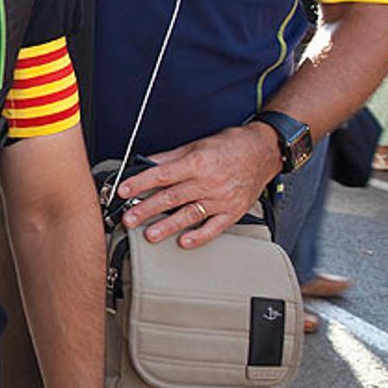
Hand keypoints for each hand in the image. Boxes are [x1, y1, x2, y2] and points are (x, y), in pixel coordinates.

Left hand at [116, 123, 280, 248]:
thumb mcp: (197, 145)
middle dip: (147, 209)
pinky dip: (199, 236)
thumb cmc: (231, 146)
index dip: (141, 183)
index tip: (124, 190)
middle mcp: (209, 182)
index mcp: (198, 163)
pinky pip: (215, 227)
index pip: (163, 175)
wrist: (264, 151)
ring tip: (150, 235)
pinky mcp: (233, 211)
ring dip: (167, 226)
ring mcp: (222, 199)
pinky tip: (184, 242)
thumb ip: (170, 157)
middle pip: (172, 197)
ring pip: (190, 215)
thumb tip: (146, 163)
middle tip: (129, 218)